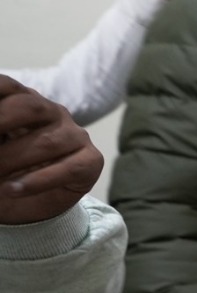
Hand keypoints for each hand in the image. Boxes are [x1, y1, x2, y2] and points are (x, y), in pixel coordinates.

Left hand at [0, 76, 102, 224]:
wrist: (25, 206)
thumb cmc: (3, 170)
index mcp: (22, 100)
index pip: (7, 86)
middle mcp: (51, 112)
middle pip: (30, 106)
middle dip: (1, 122)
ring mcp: (74, 135)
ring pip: (47, 142)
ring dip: (11, 160)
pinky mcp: (91, 161)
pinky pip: (69, 168)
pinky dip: (37, 181)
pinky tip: (12, 189)